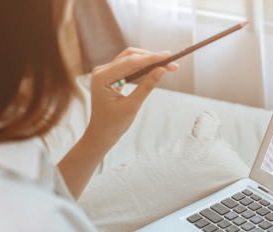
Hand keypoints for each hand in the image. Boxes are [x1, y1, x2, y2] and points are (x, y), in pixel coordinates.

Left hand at [57, 48, 177, 199]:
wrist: (101, 134)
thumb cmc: (113, 124)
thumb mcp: (132, 105)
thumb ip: (147, 86)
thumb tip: (162, 70)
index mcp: (102, 77)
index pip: (131, 62)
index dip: (151, 58)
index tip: (168, 55)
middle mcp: (101, 71)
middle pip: (130, 56)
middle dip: (151, 58)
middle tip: (171, 62)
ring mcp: (105, 72)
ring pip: (130, 59)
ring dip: (148, 61)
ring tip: (166, 65)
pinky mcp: (110, 76)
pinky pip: (127, 66)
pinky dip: (141, 67)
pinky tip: (154, 68)